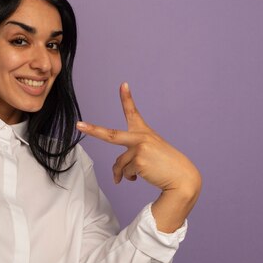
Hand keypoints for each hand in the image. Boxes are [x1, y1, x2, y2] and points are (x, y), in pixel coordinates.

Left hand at [76, 83, 200, 197]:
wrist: (183, 179)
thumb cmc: (165, 166)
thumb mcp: (147, 155)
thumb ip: (129, 158)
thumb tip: (117, 173)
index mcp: (144, 132)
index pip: (133, 112)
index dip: (127, 98)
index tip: (123, 84)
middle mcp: (141, 137)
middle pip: (111, 135)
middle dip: (93, 130)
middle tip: (79, 125)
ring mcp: (139, 148)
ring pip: (119, 164)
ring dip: (122, 174)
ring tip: (135, 176)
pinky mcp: (139, 160)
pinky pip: (125, 173)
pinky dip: (130, 178)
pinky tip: (141, 177)